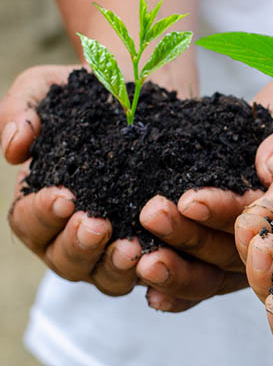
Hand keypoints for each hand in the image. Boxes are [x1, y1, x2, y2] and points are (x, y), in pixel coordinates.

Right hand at [3, 65, 144, 295]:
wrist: (148, 98)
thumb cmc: (91, 96)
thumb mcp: (48, 88)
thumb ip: (22, 110)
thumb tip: (14, 149)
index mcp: (42, 207)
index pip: (29, 223)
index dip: (42, 215)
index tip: (65, 197)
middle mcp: (74, 236)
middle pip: (65, 261)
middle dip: (78, 246)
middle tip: (97, 224)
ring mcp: (114, 249)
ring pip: (106, 278)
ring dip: (116, 268)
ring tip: (132, 247)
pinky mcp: (153, 248)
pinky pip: (151, 271)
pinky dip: (155, 270)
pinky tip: (165, 255)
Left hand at [137, 80, 272, 310]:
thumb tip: (272, 168)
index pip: (269, 220)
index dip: (231, 214)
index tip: (193, 200)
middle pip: (237, 255)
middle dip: (193, 240)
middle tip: (154, 216)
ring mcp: (254, 244)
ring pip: (217, 272)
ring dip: (179, 267)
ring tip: (140, 258)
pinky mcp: (229, 241)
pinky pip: (206, 272)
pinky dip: (180, 286)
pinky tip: (149, 291)